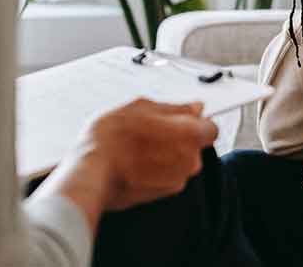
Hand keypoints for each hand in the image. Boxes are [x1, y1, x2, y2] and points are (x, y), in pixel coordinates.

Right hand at [35, 98, 217, 227]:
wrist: (91, 174)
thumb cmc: (111, 140)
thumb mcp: (141, 108)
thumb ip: (174, 108)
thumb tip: (194, 107)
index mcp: (190, 135)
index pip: (211, 127)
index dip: (196, 121)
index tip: (182, 118)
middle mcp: (190, 161)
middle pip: (195, 144)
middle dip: (179, 137)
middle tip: (151, 130)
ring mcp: (178, 180)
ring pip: (181, 160)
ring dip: (167, 153)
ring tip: (139, 146)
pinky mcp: (164, 194)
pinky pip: (168, 175)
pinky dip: (158, 169)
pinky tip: (136, 161)